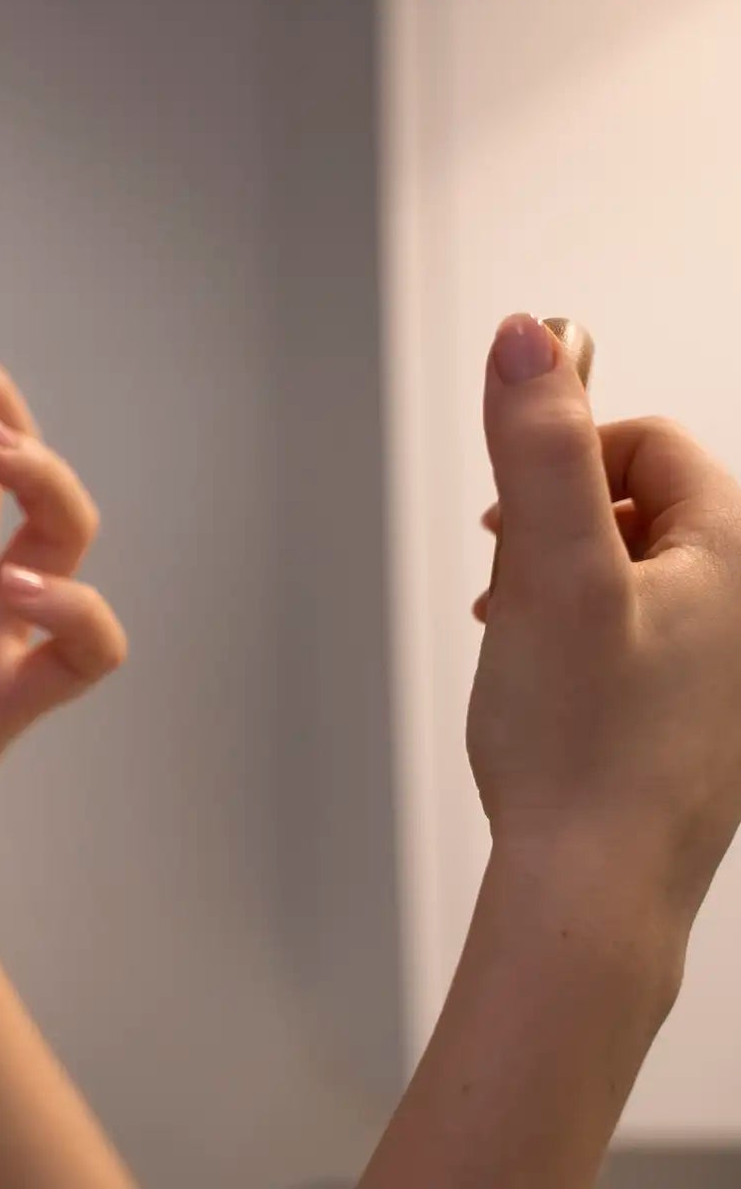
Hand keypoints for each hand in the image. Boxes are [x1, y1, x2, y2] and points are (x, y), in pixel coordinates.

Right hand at [467, 313, 740, 923]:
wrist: (595, 889)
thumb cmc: (579, 743)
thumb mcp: (551, 571)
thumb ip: (539, 444)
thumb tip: (531, 333)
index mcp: (735, 562)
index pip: (660, 448)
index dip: (572, 452)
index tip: (511, 503)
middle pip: (652, 513)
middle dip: (561, 523)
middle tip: (505, 569)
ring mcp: (729, 682)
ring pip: (642, 583)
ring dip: (566, 584)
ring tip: (514, 628)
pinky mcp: (698, 735)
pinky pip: (642, 649)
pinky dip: (585, 643)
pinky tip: (543, 687)